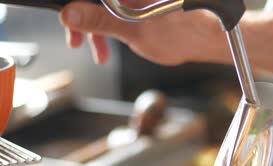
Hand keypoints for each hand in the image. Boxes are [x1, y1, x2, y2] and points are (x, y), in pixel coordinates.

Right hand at [59, 1, 225, 64]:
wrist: (200, 39)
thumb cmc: (179, 31)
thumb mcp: (132, 29)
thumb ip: (99, 20)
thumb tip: (70, 14)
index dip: (75, 6)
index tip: (68, 20)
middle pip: (92, 1)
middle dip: (82, 18)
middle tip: (76, 39)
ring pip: (100, 6)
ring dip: (93, 27)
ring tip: (98, 51)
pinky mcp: (134, 3)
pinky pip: (110, 11)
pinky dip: (106, 28)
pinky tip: (107, 47)